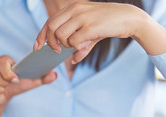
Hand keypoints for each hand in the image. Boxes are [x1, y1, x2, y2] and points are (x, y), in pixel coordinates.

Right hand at [0, 55, 56, 116]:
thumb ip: (41, 78)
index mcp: (5, 60)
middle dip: (4, 81)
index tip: (15, 79)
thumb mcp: (29, 83)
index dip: (8, 70)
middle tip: (10, 84)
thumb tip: (54, 75)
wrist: (2, 98)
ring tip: (3, 88)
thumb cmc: (16, 87)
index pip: (3, 60)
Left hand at [34, 2, 165, 61]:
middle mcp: (75, 9)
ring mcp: (82, 17)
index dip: (41, 35)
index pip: (49, 21)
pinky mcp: (89, 26)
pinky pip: (74, 42)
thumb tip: (74, 60)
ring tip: (79, 45)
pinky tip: (87, 45)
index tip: (37, 47)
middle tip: (58, 51)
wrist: (128, 18)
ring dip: (67, 45)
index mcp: (72, 8)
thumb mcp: (91, 33)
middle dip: (51, 43)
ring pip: (61, 36)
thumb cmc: (108, 24)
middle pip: (51, 29)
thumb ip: (81, 45)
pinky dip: (78, 48)